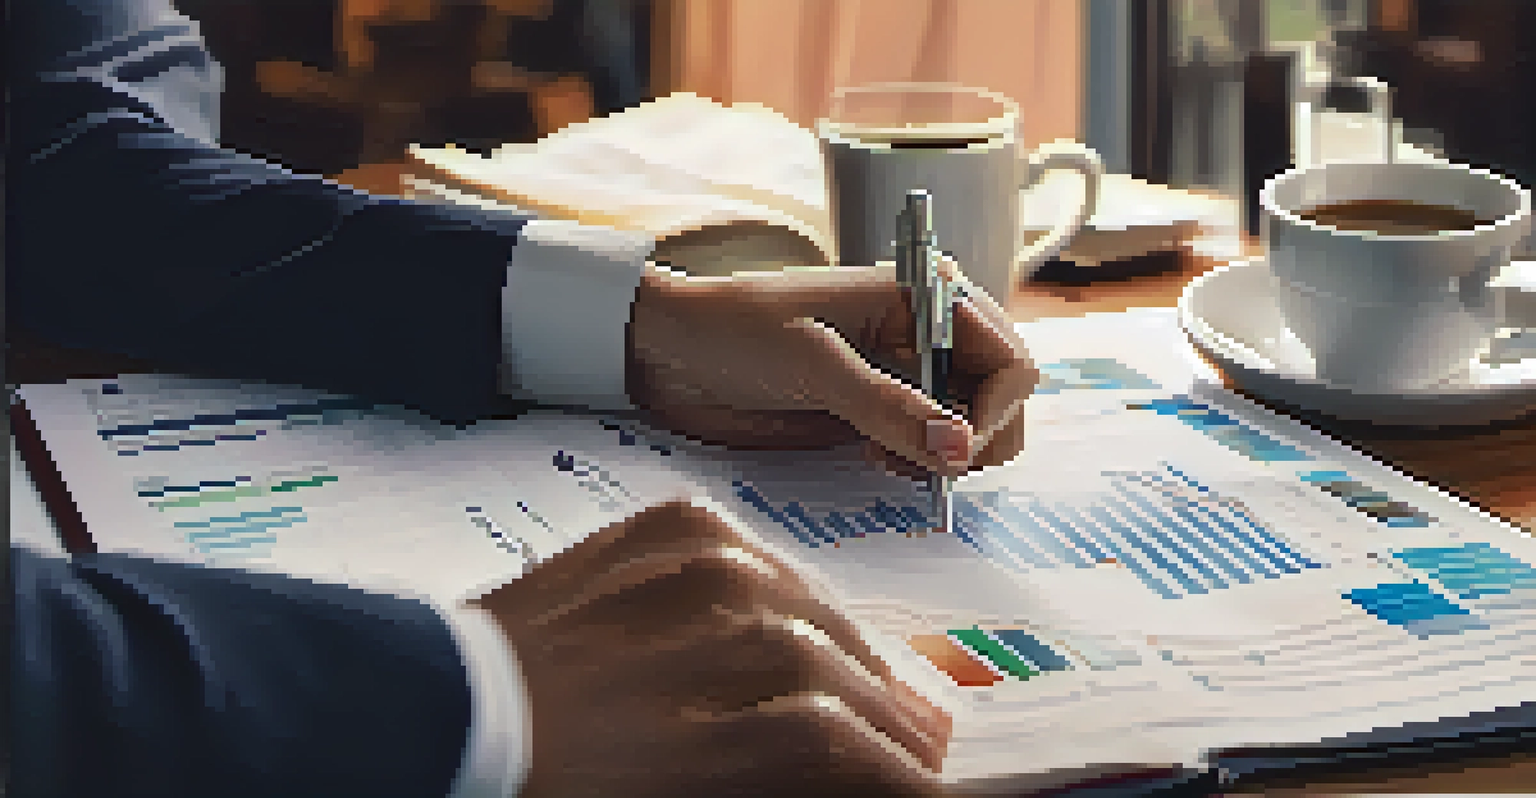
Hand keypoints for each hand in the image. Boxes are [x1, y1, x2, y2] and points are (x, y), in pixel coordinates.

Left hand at [471, 500, 952, 797]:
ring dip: (851, 651)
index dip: (901, 772)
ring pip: (800, 603)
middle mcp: (690, 642)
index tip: (936, 785)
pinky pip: (744, 543)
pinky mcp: (649, 531)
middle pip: (829, 670)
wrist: (436, 711)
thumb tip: (834, 771)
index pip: (833, 744)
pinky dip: (784, 579)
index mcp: (686, 737)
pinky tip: (799, 610)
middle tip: (925, 742)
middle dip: (891, 715)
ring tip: (875, 684)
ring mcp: (670, 573)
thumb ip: (761, 776)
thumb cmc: (544, 782)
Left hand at [626, 257, 1037, 478]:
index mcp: (925, 295)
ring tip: (886, 459)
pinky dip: (920, 465)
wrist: (669, 352)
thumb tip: (958, 449)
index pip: (1010, 360)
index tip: (955, 451)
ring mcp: (904, 375)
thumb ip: (888, 406)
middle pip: (1002, 401)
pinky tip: (875, 459)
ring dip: (947, 457)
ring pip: (970, 431)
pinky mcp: (879, 411)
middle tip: (921, 463)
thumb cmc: (734, 330)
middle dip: (975, 440)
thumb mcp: (814, 363)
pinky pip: (929, 447)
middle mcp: (926, 334)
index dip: (995, 412)